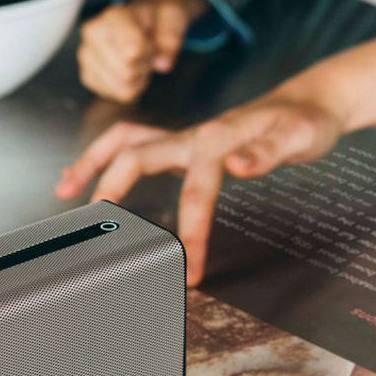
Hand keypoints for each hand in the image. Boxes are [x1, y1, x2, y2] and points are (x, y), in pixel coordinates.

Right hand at [53, 89, 346, 283]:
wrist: (311, 102)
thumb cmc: (308, 122)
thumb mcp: (300, 136)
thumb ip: (269, 151)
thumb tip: (239, 165)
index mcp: (218, 137)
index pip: (196, 190)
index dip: (192, 233)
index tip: (191, 273)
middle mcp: (194, 134)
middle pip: (137, 156)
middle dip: (112, 190)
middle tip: (96, 229)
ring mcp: (187, 136)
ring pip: (126, 141)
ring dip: (93, 161)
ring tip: (64, 189)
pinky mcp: (186, 141)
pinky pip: (137, 143)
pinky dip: (109, 155)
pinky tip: (93, 173)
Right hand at [77, 0, 207, 102]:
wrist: (142, 20)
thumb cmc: (155, 18)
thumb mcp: (172, 16)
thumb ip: (171, 37)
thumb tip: (163, 64)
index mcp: (113, 17)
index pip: (132, 51)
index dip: (150, 51)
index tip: (150, 40)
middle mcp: (93, 34)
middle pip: (127, 72)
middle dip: (144, 66)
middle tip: (146, 51)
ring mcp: (86, 56)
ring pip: (123, 86)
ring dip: (138, 78)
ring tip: (138, 59)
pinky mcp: (89, 76)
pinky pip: (119, 94)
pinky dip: (131, 86)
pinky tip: (130, 68)